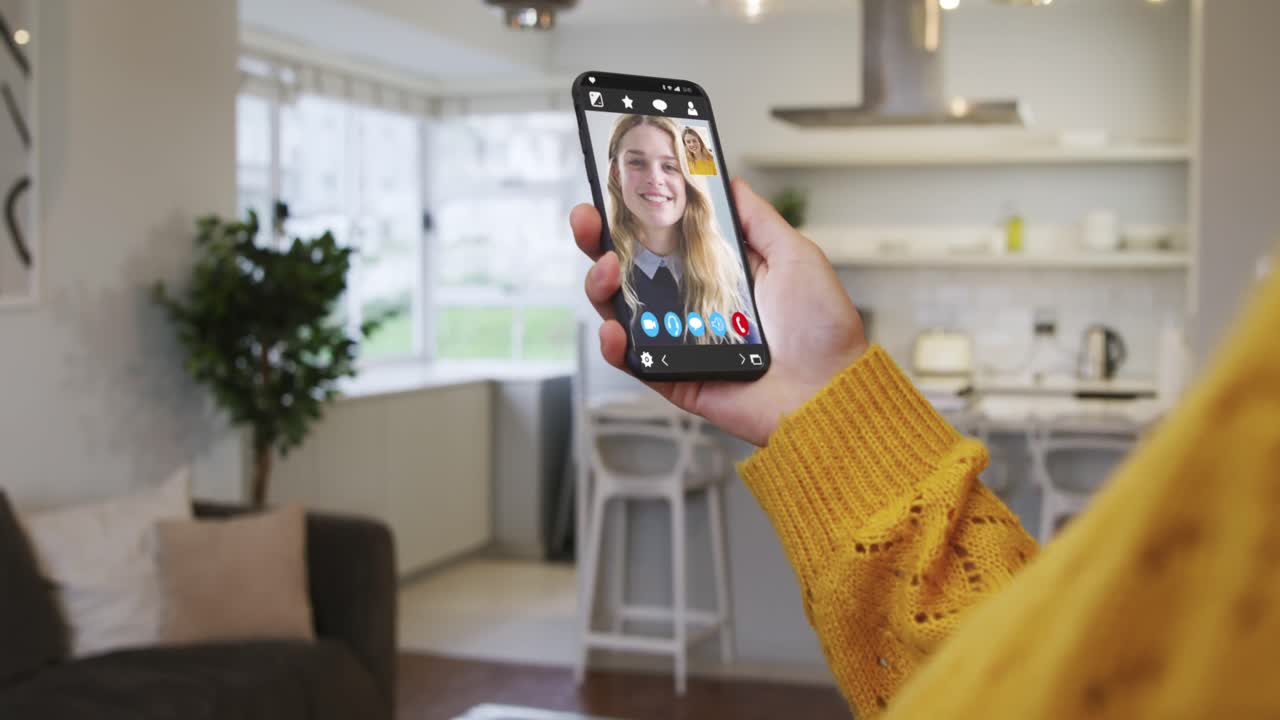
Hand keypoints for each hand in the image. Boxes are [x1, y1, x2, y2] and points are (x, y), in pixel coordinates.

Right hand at [572, 178, 868, 446]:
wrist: (830, 389)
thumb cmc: (821, 329)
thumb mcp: (794, 254)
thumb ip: (756, 219)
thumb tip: (728, 180)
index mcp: (713, 271)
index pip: (659, 238)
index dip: (630, 215)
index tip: (609, 190)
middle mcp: (689, 303)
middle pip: (627, 269)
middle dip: (598, 241)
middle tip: (586, 220)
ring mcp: (677, 341)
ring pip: (620, 310)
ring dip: (600, 285)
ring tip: (607, 269)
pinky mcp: (674, 377)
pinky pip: (632, 361)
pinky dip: (613, 345)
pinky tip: (613, 327)